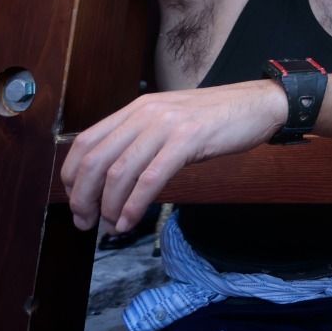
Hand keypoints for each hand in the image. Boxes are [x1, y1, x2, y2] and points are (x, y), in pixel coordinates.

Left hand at [61, 80, 284, 232]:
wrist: (259, 104)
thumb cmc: (218, 118)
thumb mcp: (172, 121)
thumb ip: (144, 139)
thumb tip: (116, 175)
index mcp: (137, 109)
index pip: (86, 142)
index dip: (72, 176)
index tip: (76, 200)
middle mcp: (145, 114)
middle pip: (95, 160)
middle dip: (83, 198)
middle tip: (85, 221)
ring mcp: (166, 126)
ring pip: (119, 172)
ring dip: (107, 206)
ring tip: (109, 226)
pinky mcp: (188, 140)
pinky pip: (150, 178)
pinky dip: (134, 205)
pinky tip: (130, 220)